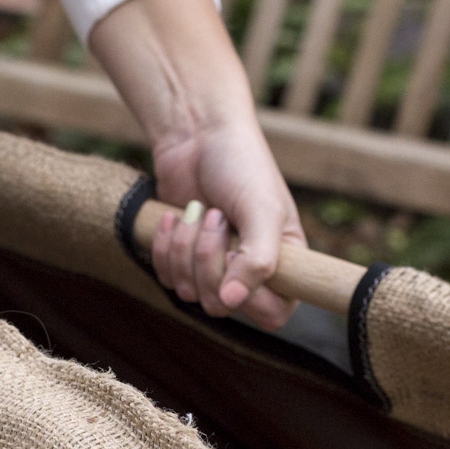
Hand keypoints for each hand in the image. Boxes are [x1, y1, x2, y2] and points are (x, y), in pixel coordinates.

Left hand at [86, 0, 306, 330]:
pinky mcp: (182, 260)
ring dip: (185, 249)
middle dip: (210, 260)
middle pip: (223, 306)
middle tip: (216, 218)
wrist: (197, 134)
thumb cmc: (241, 165)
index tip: (238, 253)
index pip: (272, 314)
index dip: (250, 294)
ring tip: (197, 210)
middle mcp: (250, 273)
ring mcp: (213, 269)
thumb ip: (258, 260)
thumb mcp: (262, 210)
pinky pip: (167, 279)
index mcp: (284, 265)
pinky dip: (166, 248)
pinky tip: (174, 217)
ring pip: (190, 294)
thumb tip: (232, 303)